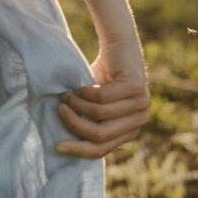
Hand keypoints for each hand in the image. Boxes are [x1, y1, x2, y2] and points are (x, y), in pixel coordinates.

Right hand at [55, 37, 149, 158]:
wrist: (119, 47)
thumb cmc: (101, 78)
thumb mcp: (94, 106)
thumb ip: (89, 122)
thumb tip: (63, 144)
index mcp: (129, 131)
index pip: (102, 149)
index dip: (78, 150)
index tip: (57, 146)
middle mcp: (140, 121)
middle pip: (100, 135)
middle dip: (74, 123)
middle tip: (60, 109)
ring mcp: (141, 104)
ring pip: (99, 115)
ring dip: (76, 104)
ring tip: (65, 95)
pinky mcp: (136, 87)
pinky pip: (102, 97)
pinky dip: (84, 92)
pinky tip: (77, 86)